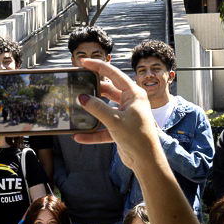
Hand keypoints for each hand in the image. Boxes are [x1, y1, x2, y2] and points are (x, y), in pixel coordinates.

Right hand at [72, 58, 165, 173]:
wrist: (146, 161)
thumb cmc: (137, 137)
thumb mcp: (114, 120)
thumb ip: (97, 108)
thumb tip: (82, 97)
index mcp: (134, 94)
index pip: (114, 74)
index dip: (98, 67)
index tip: (84, 62)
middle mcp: (130, 102)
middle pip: (108, 91)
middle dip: (93, 90)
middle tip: (78, 85)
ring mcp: (125, 115)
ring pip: (104, 109)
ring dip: (91, 112)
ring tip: (76, 108)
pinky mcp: (120, 129)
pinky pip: (103, 128)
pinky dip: (92, 133)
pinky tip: (79, 136)